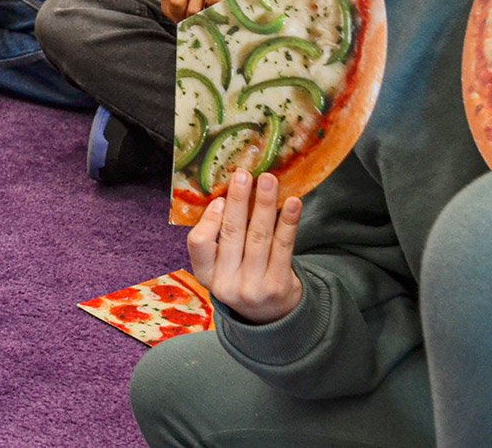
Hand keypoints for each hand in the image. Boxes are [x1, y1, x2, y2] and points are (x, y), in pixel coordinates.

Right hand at [189, 169, 304, 323]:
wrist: (270, 316)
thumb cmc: (242, 278)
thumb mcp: (220, 266)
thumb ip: (219, 237)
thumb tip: (228, 194)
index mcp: (205, 274)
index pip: (198, 244)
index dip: (209, 220)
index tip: (220, 199)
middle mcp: (226, 283)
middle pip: (232, 235)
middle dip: (239, 201)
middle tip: (244, 174)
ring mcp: (254, 287)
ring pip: (259, 237)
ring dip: (265, 204)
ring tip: (269, 180)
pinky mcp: (279, 286)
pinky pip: (284, 247)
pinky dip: (288, 222)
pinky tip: (293, 203)